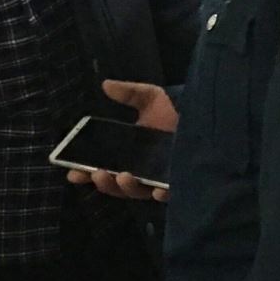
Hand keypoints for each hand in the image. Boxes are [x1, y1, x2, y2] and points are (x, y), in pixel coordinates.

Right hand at [63, 79, 177, 201]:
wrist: (207, 117)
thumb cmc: (176, 110)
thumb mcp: (151, 97)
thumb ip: (129, 93)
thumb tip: (105, 84)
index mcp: (129, 153)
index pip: (103, 166)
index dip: (86, 172)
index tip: (72, 173)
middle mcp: (141, 169)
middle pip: (116, 184)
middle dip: (104, 183)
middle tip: (96, 174)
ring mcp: (158, 179)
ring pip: (137, 192)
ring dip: (125, 187)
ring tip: (122, 176)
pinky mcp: (178, 185)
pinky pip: (167, 196)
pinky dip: (159, 194)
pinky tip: (155, 190)